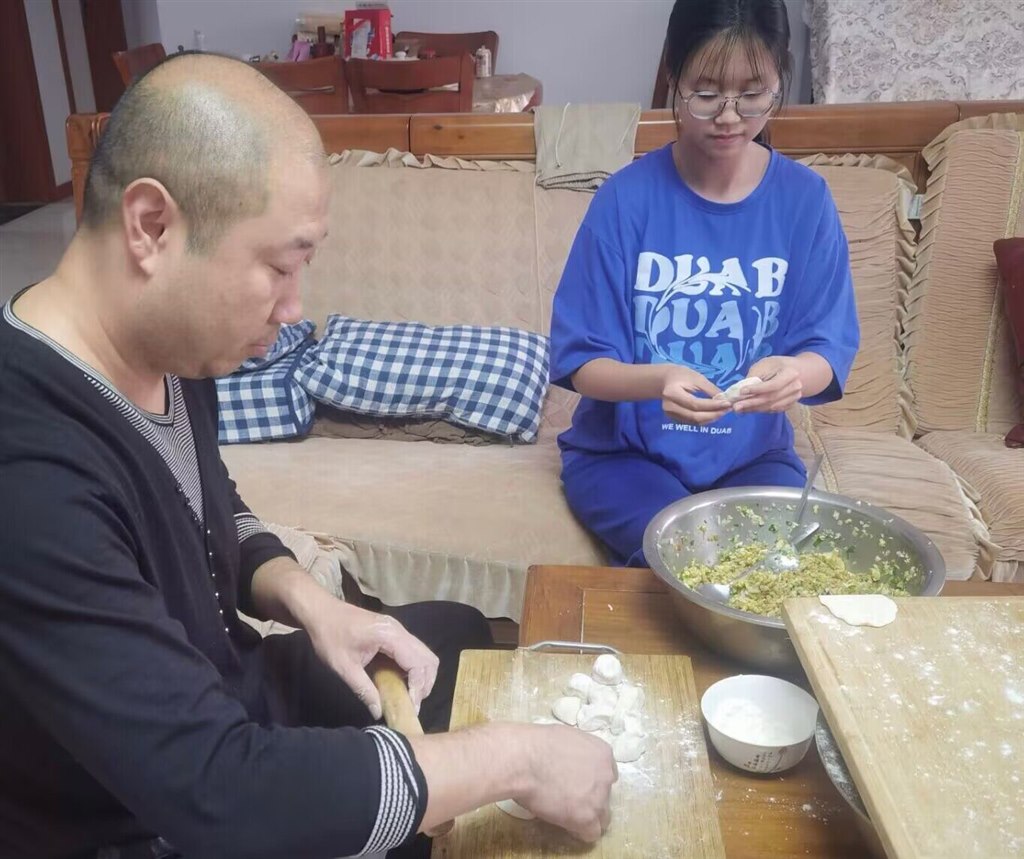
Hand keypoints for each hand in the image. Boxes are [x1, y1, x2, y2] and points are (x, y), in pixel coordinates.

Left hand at [304, 600, 438, 719]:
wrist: (320, 612)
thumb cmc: (329, 637)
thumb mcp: (343, 667)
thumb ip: (364, 690)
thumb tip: (379, 712)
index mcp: (389, 636)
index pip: (417, 664)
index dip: (418, 688)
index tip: (411, 708)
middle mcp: (400, 631)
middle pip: (428, 659)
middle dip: (425, 684)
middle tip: (412, 704)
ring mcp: (399, 630)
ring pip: (424, 655)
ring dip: (422, 677)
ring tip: (409, 696)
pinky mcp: (394, 632)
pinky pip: (414, 652)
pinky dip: (414, 669)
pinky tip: (402, 682)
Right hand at [516, 725, 617, 841]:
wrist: (524, 760)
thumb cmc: (536, 744)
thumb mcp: (566, 738)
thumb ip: (577, 754)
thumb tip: (569, 764)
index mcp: (602, 754)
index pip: (607, 774)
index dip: (592, 781)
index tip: (578, 784)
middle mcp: (606, 776)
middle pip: (605, 796)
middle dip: (591, 799)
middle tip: (570, 799)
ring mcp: (598, 798)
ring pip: (601, 817)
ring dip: (586, 816)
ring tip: (566, 814)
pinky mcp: (586, 818)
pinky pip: (591, 833)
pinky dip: (579, 831)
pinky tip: (566, 825)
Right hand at [660, 365, 730, 425]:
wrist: (665, 380)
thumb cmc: (682, 375)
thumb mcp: (697, 378)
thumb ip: (710, 390)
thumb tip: (725, 400)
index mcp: (672, 393)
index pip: (695, 404)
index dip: (712, 406)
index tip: (727, 403)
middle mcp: (669, 407)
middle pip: (694, 416)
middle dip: (714, 414)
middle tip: (728, 409)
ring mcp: (670, 415)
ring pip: (694, 421)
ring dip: (711, 418)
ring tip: (723, 412)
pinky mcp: (674, 419)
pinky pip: (692, 422)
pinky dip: (705, 420)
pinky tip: (714, 414)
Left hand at [732, 356, 803, 413]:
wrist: (797, 371)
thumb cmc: (777, 366)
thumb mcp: (765, 365)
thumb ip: (754, 377)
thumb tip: (739, 391)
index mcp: (791, 373)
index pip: (773, 385)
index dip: (757, 389)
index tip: (741, 391)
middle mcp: (795, 387)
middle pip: (771, 398)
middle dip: (751, 403)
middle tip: (736, 406)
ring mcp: (794, 398)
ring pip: (771, 406)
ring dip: (753, 409)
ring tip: (739, 409)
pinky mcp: (790, 405)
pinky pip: (773, 410)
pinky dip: (759, 410)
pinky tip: (748, 409)